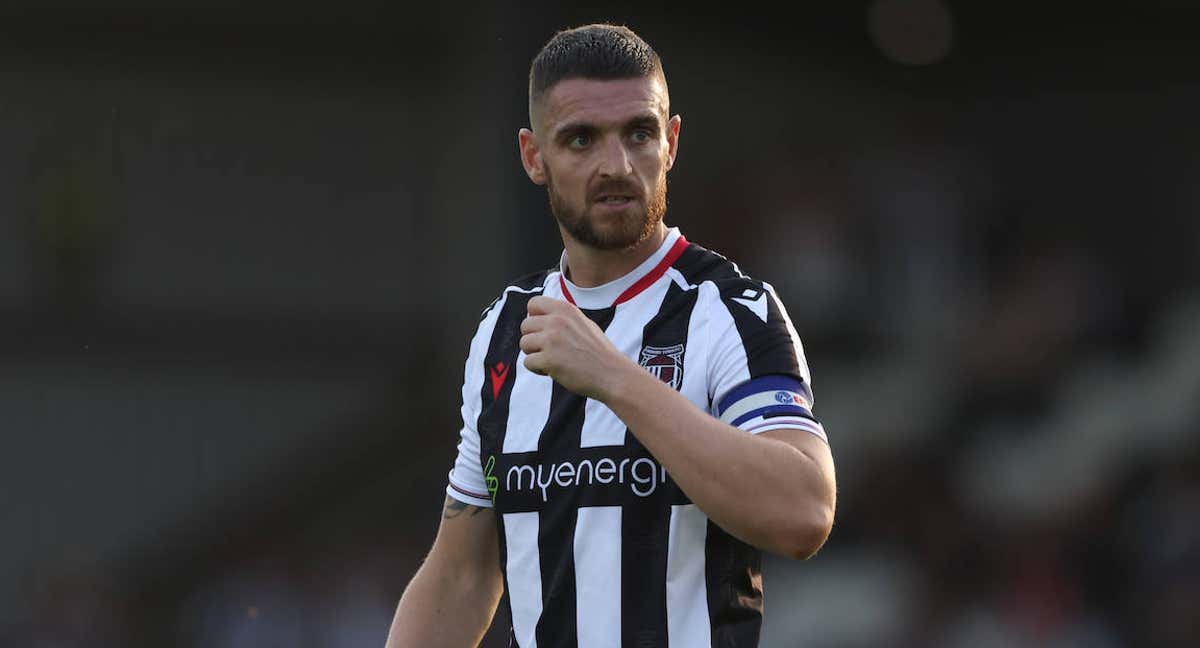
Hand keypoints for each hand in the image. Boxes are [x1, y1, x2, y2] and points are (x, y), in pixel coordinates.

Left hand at [519, 296, 633, 399]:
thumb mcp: (583, 323)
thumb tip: (536, 316)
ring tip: (552, 360)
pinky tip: (553, 370)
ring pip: (524, 344)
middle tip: (549, 350)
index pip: (533, 304)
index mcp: (565, 309)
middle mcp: (557, 321)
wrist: (611, 373)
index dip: (534, 317)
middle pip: (525, 325)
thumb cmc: (598, 352)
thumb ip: (562, 318)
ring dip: (534, 354)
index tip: (543, 331)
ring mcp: (551, 340)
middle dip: (533, 339)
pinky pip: (528, 362)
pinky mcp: (548, 359)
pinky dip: (538, 369)